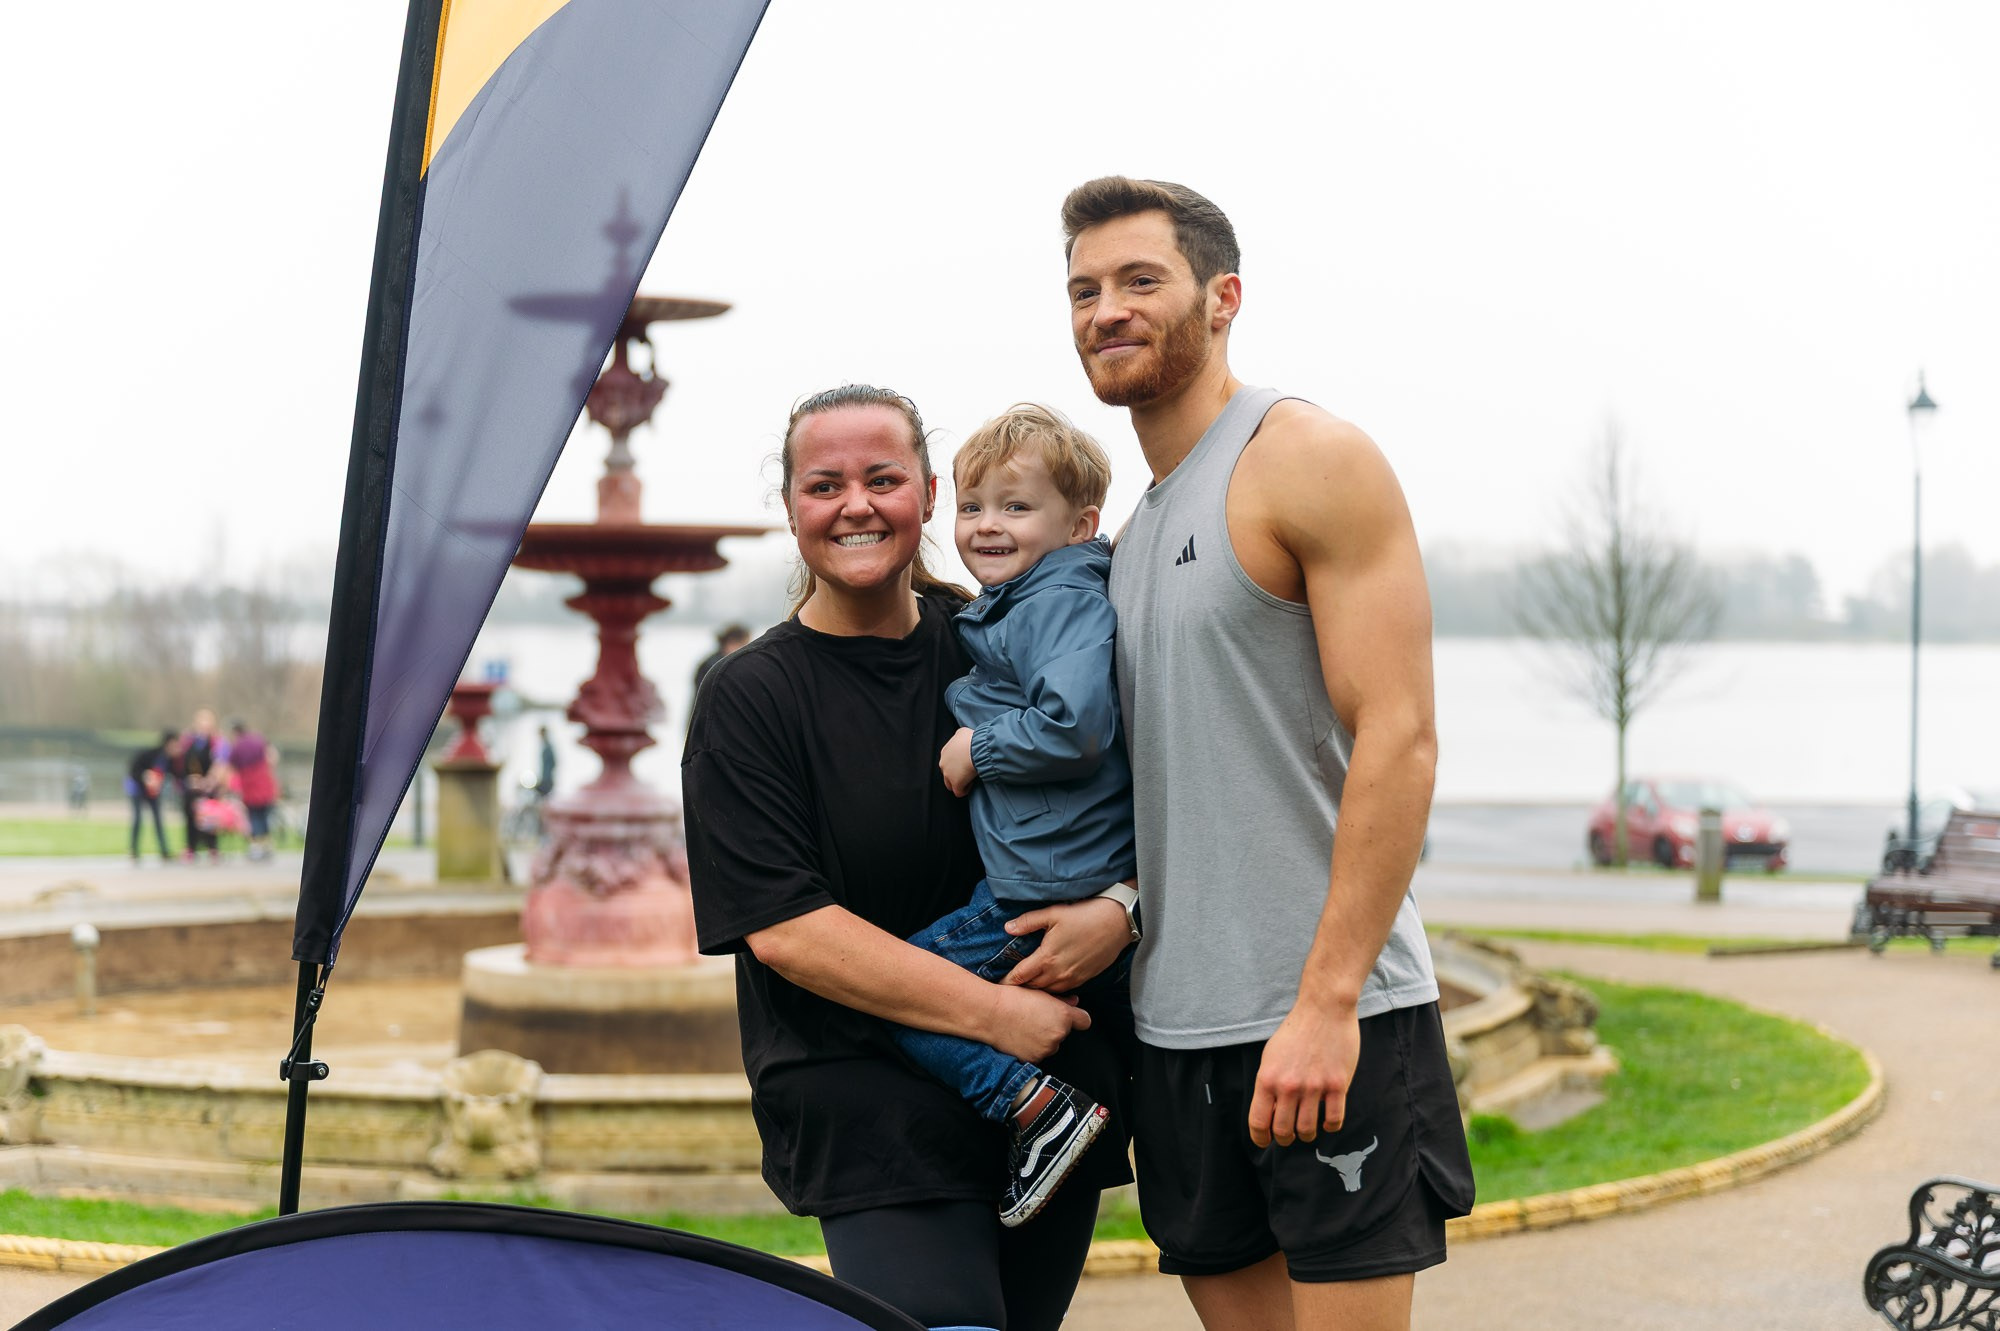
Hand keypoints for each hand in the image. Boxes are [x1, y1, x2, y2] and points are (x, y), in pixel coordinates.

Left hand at [938, 728, 976, 796]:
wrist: (977, 749)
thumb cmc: (972, 740)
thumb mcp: (962, 732)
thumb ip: (959, 736)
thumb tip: (962, 738)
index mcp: (944, 752)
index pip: (948, 761)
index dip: (958, 763)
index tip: (967, 762)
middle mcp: (943, 763)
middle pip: (947, 773)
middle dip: (956, 774)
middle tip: (967, 771)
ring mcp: (948, 775)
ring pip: (950, 784)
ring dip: (959, 783)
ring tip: (969, 779)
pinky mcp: (956, 784)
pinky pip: (959, 792)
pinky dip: (965, 790)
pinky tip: (971, 784)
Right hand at [986, 983, 1090, 1062]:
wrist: (989, 1013)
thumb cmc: (1013, 998)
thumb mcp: (1039, 993)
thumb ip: (1061, 1000)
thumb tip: (1074, 1002)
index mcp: (1063, 1016)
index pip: (1084, 1021)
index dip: (1077, 1019)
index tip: (1069, 1017)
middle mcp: (1058, 1034)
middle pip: (1063, 1033)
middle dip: (1053, 1028)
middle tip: (1035, 1019)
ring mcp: (1046, 1049)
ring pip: (1050, 1046)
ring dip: (1042, 1040)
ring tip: (1024, 1028)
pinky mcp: (1033, 1059)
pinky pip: (1037, 1055)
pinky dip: (1031, 1049)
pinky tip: (1019, 1038)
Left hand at [1001, 896, 1127, 992]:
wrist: (1118, 922)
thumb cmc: (1086, 915)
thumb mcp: (1053, 913)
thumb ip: (1028, 922)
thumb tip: (1008, 928)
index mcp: (1047, 957)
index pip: (1020, 976)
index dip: (1007, 981)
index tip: (997, 984)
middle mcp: (1059, 972)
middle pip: (1033, 987)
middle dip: (1020, 987)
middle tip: (1010, 987)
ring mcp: (1073, 978)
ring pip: (1049, 991)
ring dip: (1038, 990)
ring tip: (1028, 987)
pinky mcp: (1085, 978)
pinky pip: (1064, 990)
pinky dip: (1054, 989)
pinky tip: (1050, 984)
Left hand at [1247, 1000, 1359, 1147]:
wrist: (1324, 1009)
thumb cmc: (1296, 1031)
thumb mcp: (1270, 1056)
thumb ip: (1269, 1083)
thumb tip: (1269, 1111)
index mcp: (1267, 1079)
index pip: (1258, 1121)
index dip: (1260, 1138)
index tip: (1265, 1142)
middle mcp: (1289, 1086)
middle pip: (1283, 1131)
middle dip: (1285, 1138)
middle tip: (1289, 1135)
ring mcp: (1314, 1087)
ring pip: (1307, 1130)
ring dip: (1306, 1134)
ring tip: (1307, 1130)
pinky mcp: (1337, 1085)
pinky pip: (1333, 1120)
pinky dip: (1330, 1127)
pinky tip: (1328, 1121)